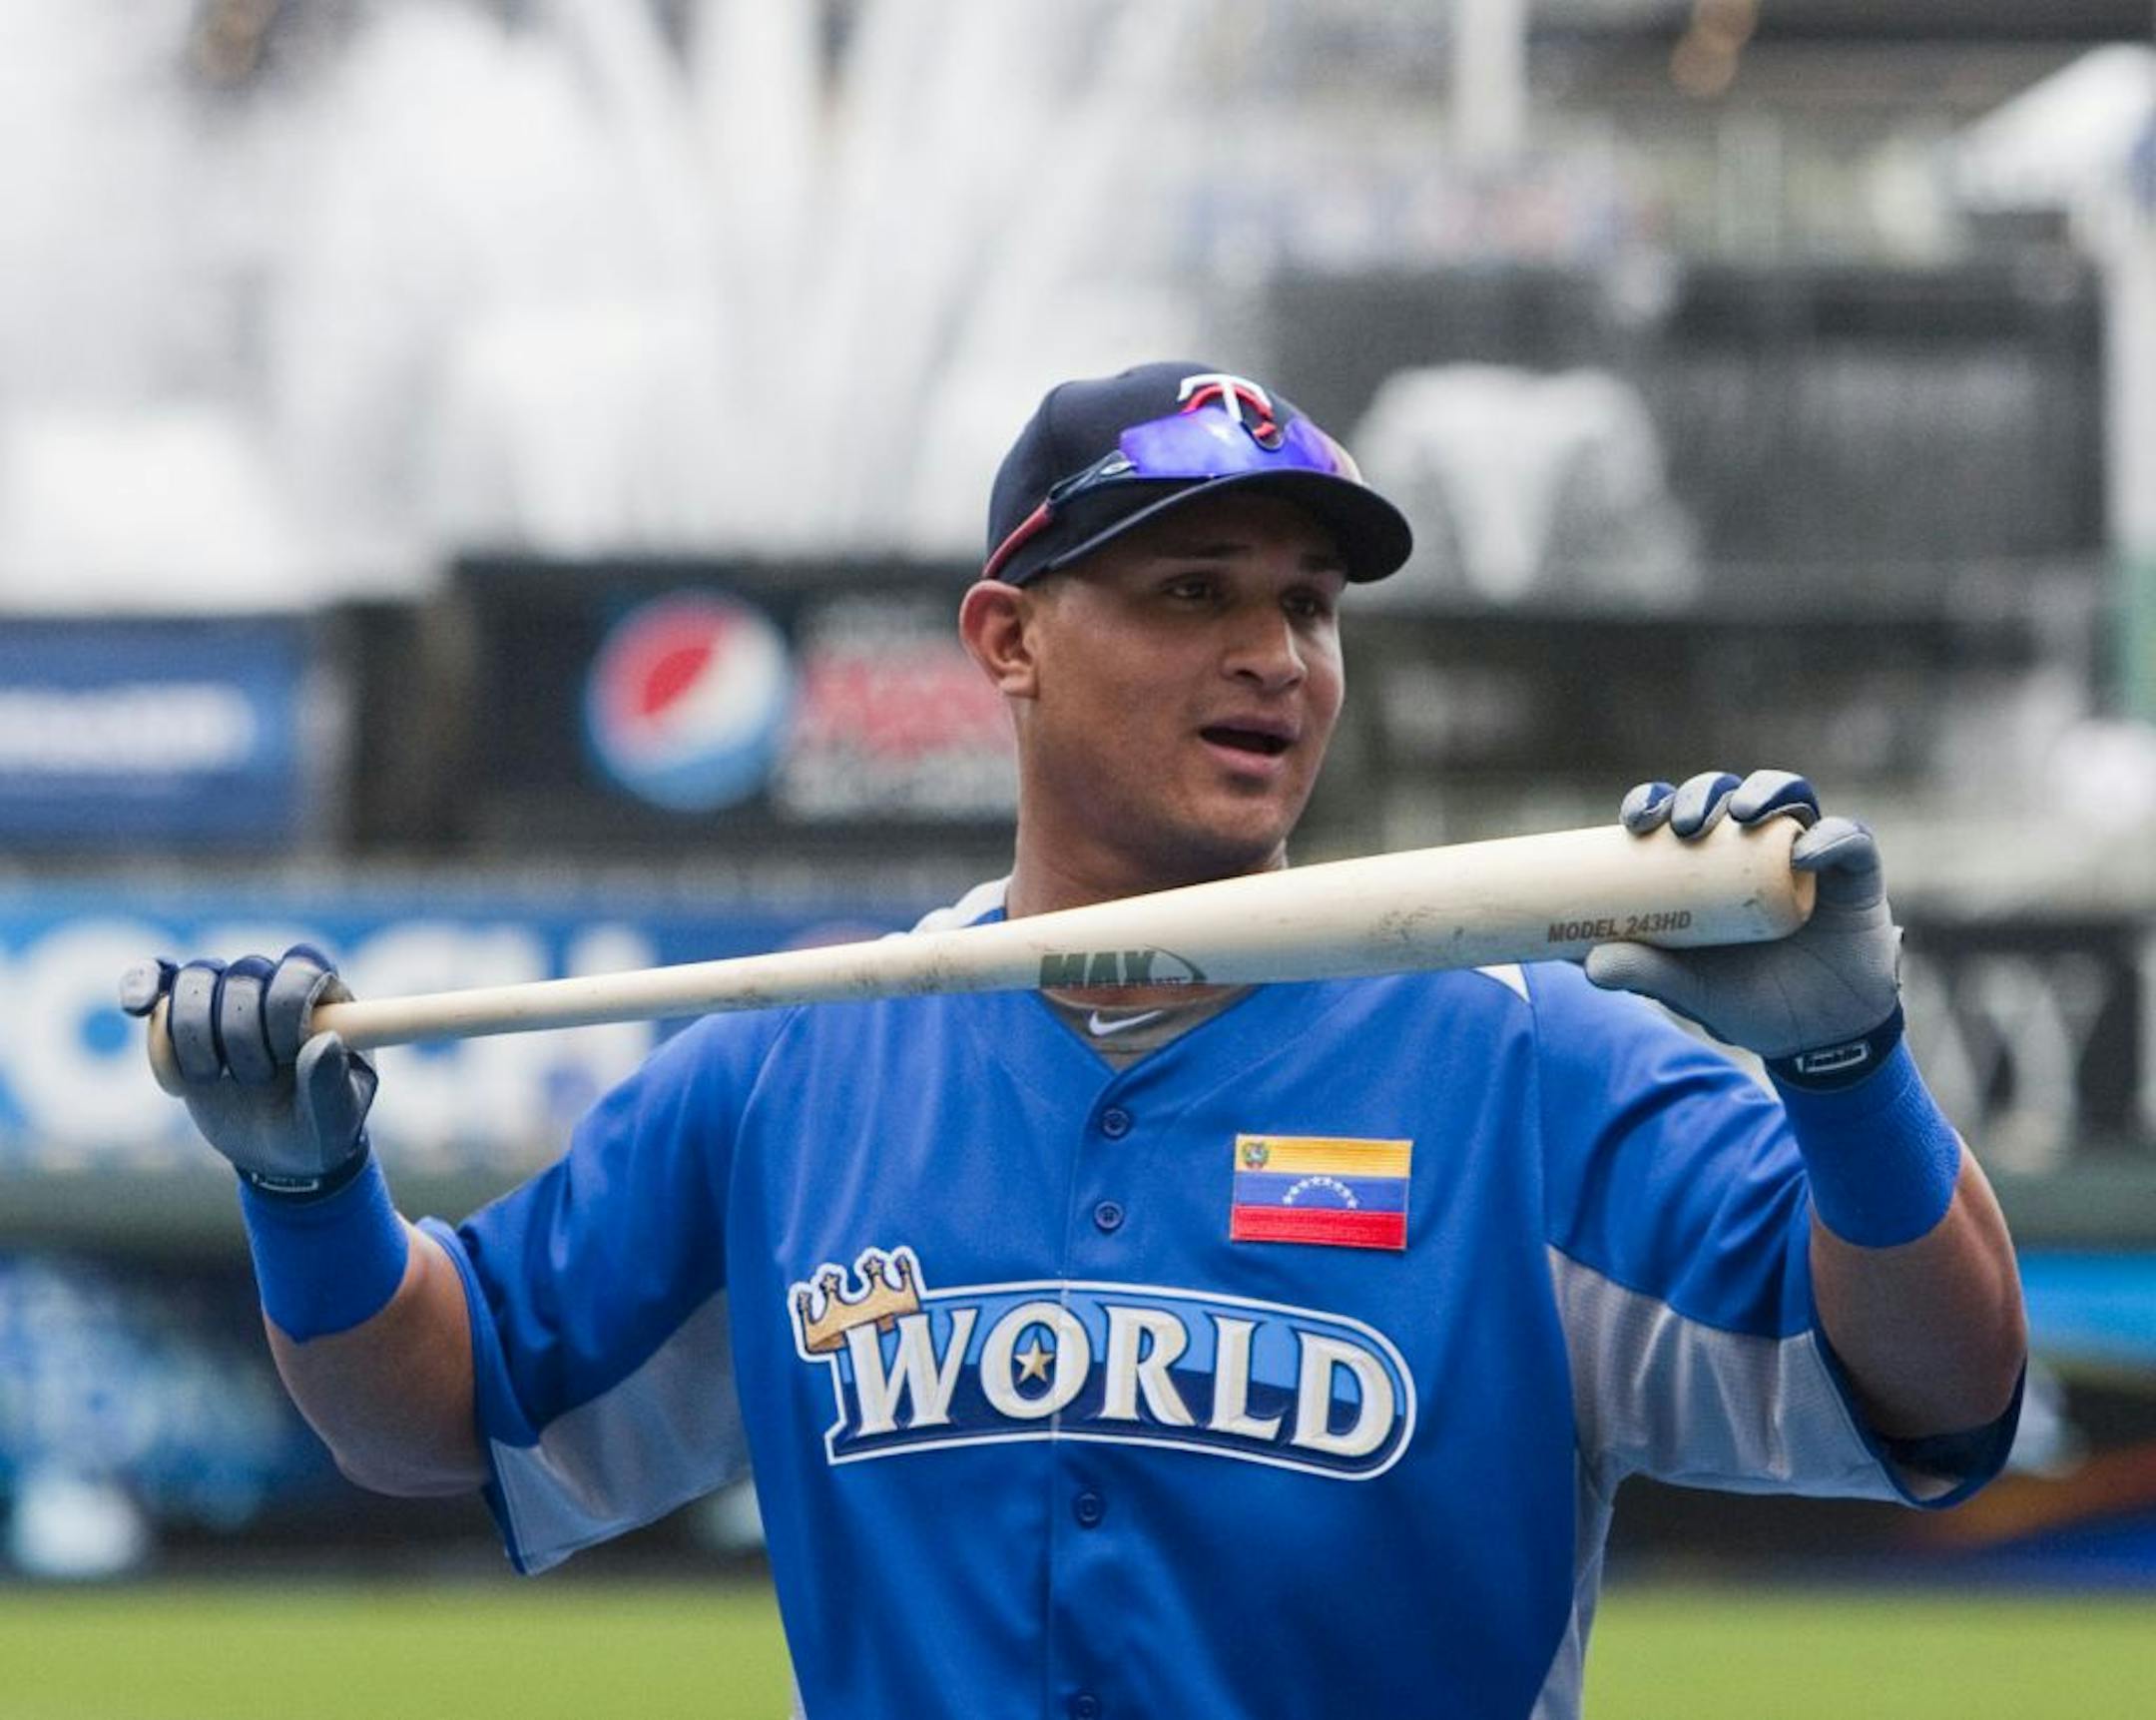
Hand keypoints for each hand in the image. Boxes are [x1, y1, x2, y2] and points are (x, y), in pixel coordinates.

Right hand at [120, 944, 377, 1196]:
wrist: (277, 1151)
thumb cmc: (319, 1127)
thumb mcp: (335, 1118)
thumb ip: (330, 1083)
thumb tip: (324, 1041)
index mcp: (327, 1000)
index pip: (302, 966)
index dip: (283, 1007)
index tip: (285, 1056)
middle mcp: (278, 986)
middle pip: (243, 972)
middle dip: (240, 1035)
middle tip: (254, 1079)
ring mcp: (230, 997)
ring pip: (195, 980)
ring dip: (194, 1037)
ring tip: (213, 1078)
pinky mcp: (186, 1015)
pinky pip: (160, 979)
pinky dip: (142, 985)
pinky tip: (137, 1006)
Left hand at [1583, 769, 1900, 1062]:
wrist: (1819, 1037)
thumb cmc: (1744, 1000)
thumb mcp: (1689, 990)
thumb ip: (1644, 974)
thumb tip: (1586, 964)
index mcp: (1705, 862)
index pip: (1673, 810)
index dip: (1653, 800)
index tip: (1634, 821)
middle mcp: (1754, 846)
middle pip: (1724, 792)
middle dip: (1700, 794)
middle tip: (1683, 825)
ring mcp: (1806, 851)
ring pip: (1785, 795)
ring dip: (1762, 793)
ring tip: (1741, 816)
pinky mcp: (1856, 871)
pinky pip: (1848, 839)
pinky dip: (1829, 839)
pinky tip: (1804, 856)